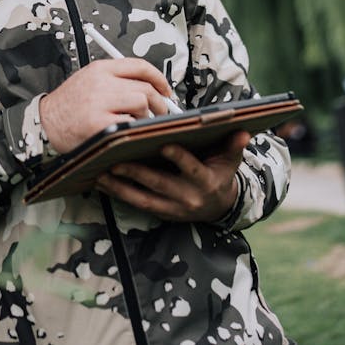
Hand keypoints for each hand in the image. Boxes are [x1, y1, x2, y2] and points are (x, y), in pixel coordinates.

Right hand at [39, 58, 173, 153]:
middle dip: (160, 103)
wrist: (44, 123)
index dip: (159, 78)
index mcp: (100, 68)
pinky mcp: (98, 124)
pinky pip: (129, 125)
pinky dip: (132, 130)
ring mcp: (99, 103)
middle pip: (145, 87)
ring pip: (141, 105)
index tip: (167, 90)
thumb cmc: (69, 104)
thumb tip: (151, 87)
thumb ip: (116, 79)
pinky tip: (124, 132)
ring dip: (145, 117)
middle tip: (161, 112)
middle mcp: (101, 82)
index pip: (140, 66)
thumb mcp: (89, 80)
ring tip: (136, 122)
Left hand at [95, 130, 250, 222]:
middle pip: (159, 184)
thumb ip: (234, 145)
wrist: (218, 206)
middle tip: (115, 160)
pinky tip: (102, 183)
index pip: (191, 169)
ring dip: (120, 187)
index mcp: (205, 182)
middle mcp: (188, 198)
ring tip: (100, 173)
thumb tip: (244, 131)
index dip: (178, 158)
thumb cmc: (220, 172)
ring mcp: (172, 208)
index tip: (163, 143)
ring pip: (143, 199)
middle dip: (137, 173)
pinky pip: (137, 204)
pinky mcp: (160, 213)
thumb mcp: (230, 160)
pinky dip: (119, 194)